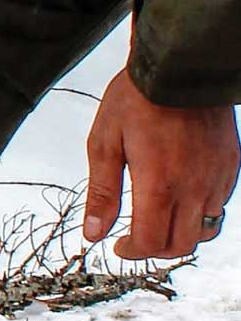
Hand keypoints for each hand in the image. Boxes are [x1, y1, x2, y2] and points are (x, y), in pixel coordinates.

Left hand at [82, 68, 238, 258]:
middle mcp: (194, 187)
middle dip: (155, 250)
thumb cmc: (136, 101)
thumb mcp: (104, 143)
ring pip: (206, 230)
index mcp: (159, 184)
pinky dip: (200, 214)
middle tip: (135, 239)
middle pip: (180, 245)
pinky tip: (180, 198)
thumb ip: (102, 193)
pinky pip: (219, 206)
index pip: (151, 242)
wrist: (181, 68)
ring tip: (158, 221)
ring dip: (181, 235)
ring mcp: (217, 178)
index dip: (131, 252)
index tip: (117, 246)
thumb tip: (94, 233)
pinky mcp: (231, 167)